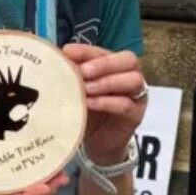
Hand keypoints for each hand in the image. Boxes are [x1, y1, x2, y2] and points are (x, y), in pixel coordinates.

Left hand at [62, 44, 146, 164]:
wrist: (98, 143)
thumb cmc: (88, 112)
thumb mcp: (78, 91)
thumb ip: (73, 76)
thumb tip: (58, 61)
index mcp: (114, 65)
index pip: (103, 51)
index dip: (87, 51)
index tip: (68, 52)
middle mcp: (129, 76)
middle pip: (127, 60)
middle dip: (103, 63)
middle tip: (83, 71)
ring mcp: (136, 95)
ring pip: (133, 79)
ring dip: (107, 81)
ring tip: (86, 89)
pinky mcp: (136, 114)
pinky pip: (126, 104)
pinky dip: (107, 102)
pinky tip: (90, 103)